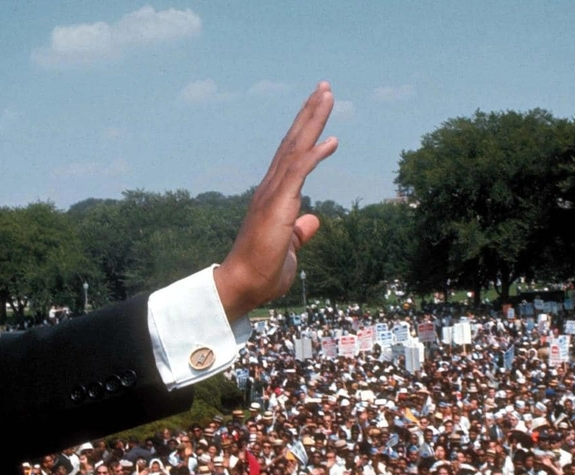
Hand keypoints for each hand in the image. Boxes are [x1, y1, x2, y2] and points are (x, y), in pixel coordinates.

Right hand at [214, 82, 337, 319]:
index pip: (291, 155)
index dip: (306, 131)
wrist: (242, 286)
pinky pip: (297, 173)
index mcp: (273, 196)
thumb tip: (313, 219)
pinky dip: (314, 154)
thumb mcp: (289, 248)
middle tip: (324, 87)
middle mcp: (270, 188)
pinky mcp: (276, 206)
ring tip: (326, 94)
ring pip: (295, 148)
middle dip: (309, 113)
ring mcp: (272, 195)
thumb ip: (300, 232)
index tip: (318, 108)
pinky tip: (332, 140)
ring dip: (312, 120)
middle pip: (293, 142)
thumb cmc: (261, 272)